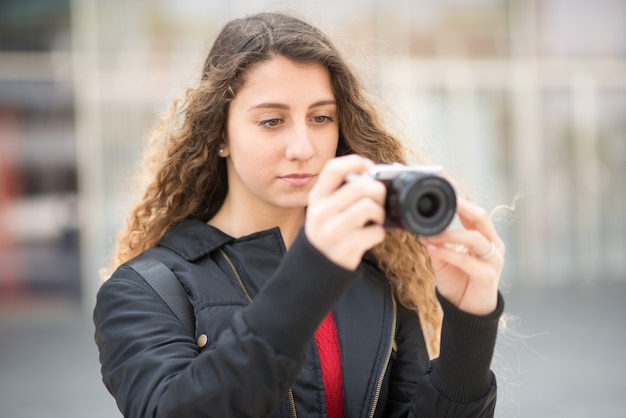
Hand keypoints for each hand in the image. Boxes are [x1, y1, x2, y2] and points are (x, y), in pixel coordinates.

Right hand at [305, 155, 386, 270]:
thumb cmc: (329, 230)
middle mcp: (321, 212)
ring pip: (369, 207)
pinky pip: (375, 232)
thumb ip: (342, 191)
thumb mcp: (325, 208)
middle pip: (360, 186)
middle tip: (378, 199)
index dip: (355, 162)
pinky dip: (379, 233)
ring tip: (374, 219)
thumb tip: (376, 174)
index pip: (333, 169)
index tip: (368, 166)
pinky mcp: (346, 248)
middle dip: (377, 190)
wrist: (317, 266)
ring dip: (379, 213)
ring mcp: (333, 231)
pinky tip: (370, 236)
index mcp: (317, 197)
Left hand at [422, 197, 504, 314]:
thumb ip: (436, 243)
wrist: (467, 311)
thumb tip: (421, 229)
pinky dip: (448, 253)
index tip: (445, 193)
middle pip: (481, 218)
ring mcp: (493, 260)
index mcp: (485, 238)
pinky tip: (432, 249)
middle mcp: (493, 246)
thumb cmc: (458, 282)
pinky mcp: (488, 276)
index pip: (475, 214)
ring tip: (431, 234)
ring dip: (450, 234)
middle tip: (446, 202)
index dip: (461, 203)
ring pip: (474, 238)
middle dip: (463, 208)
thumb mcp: (443, 259)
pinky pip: (467, 261)